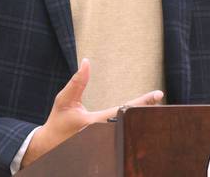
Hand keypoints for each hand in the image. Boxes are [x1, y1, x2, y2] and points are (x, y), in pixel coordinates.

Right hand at [21, 58, 163, 167]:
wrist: (50, 146)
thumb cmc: (58, 122)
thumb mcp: (64, 100)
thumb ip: (77, 82)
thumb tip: (87, 62)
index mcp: (96, 123)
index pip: (124, 110)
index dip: (142, 102)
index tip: (158, 93)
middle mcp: (104, 135)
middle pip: (132, 122)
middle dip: (146, 110)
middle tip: (159, 98)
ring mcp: (106, 142)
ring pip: (129, 129)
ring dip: (141, 118)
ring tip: (154, 104)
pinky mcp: (106, 145)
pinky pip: (123, 135)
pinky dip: (133, 125)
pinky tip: (141, 117)